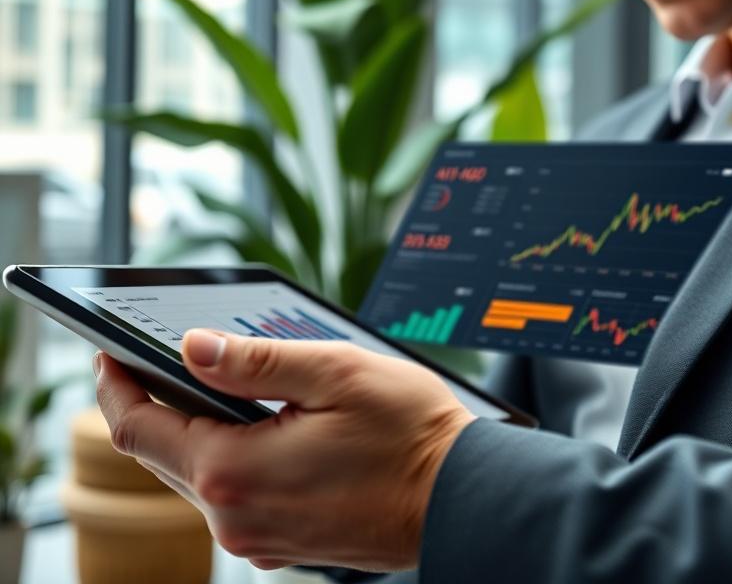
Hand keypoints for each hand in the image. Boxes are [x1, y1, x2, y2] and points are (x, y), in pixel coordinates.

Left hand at [94, 330, 475, 571]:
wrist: (463, 499)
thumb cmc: (411, 435)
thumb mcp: (335, 373)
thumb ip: (255, 361)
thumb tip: (192, 348)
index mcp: (235, 472)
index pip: (140, 429)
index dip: (114, 386)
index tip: (107, 353)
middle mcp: (237, 519)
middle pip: (164, 457)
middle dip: (154, 406)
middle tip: (156, 361)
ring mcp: (260, 540)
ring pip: (199, 480)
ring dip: (195, 433)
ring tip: (215, 390)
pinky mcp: (285, 545)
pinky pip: (235, 500)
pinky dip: (231, 461)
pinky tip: (259, 431)